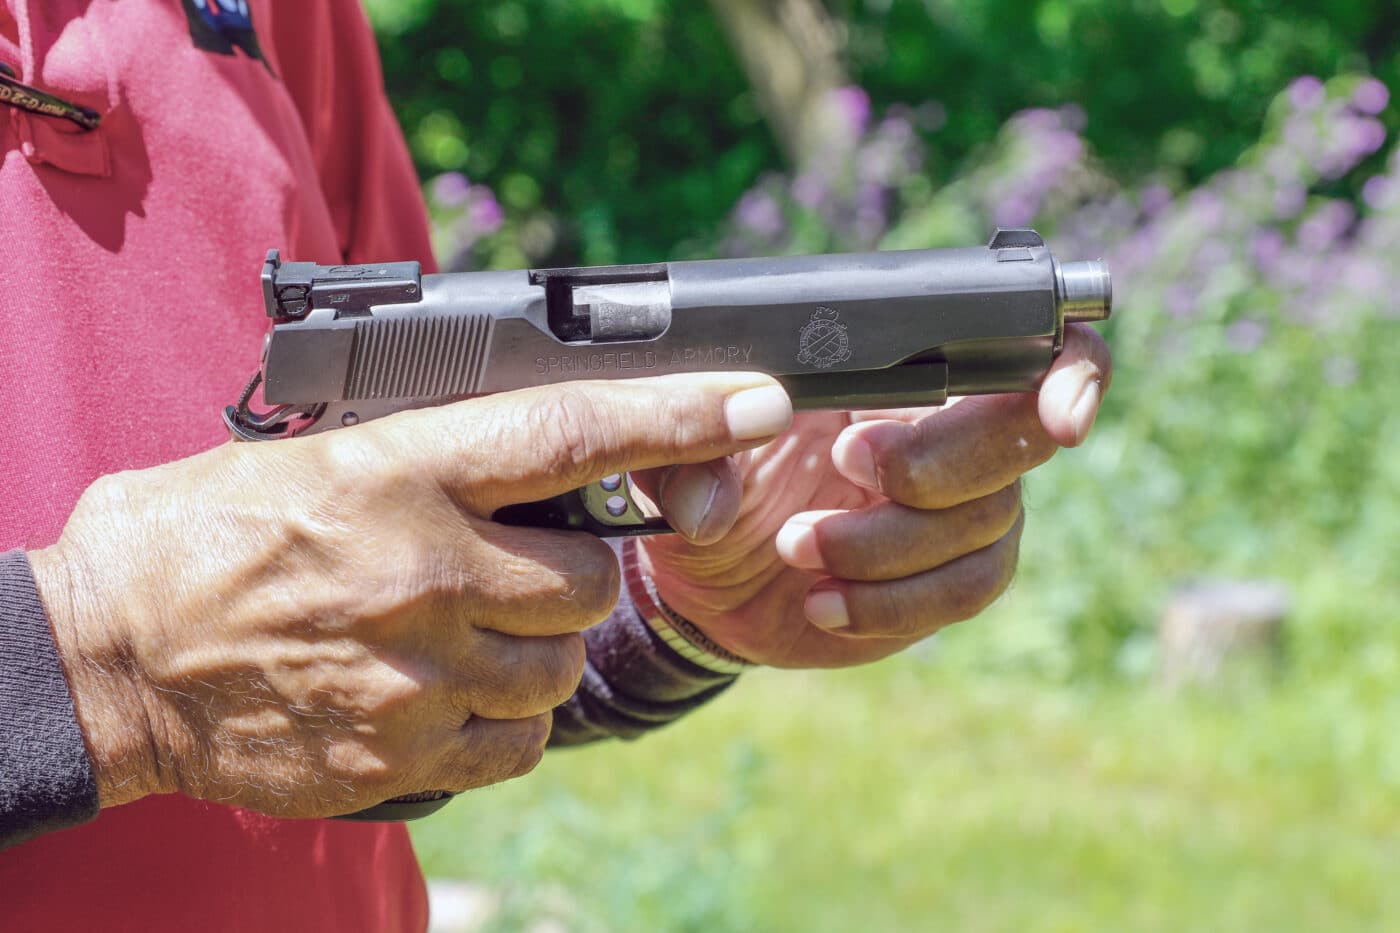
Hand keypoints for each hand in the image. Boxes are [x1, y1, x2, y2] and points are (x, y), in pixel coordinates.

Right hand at [29, 373, 790, 816]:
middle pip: (591, 578)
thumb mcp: (316, 459)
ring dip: (537, 648)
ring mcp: (416, 672)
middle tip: (523, 565)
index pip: (572, 430)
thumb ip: (434, 457)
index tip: (758, 405)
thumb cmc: (204, 536)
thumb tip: (545, 451)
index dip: (680, 415)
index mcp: (400, 472)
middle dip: (578, 572)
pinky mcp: (402, 752)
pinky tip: (449, 690)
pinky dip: (507, 717)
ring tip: (464, 631)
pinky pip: (523, 740)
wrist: (112, 657)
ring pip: (562, 665)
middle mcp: (423, 570)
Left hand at [637, 325, 1111, 667]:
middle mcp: (947, 435)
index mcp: (901, 371)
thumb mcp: (680, 444)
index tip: (1059, 417)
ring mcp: (955, 513)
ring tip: (794, 546)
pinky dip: (889, 602)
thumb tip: (741, 435)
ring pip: (987, 524)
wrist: (698, 583)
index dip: (1068, 373)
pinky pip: (959, 593)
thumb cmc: (702, 483)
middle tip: (845, 467)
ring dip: (886, 543)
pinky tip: (820, 603)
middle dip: (935, 464)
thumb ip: (694, 430)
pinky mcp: (942, 584)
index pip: (1026, 347)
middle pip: (1016, 441)